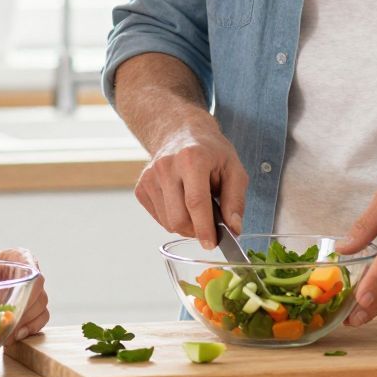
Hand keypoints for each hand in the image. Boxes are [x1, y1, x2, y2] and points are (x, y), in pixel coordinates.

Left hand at [0, 246, 50, 340]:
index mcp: (22, 258)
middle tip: (7, 332)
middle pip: (39, 298)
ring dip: (26, 325)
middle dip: (23, 318)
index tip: (14, 313)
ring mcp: (34, 289)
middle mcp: (32, 273)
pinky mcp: (31, 304)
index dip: (28, 299)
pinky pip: (39, 318)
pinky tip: (15, 336)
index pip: (35, 279)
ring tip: (8, 337)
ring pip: (41, 310)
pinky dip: (29, 329)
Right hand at [134, 116, 247, 249]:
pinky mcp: (141, 188)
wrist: (180, 132)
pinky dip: (173, 219)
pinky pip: (159, 218)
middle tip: (209, 225)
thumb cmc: (210, 151)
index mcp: (192, 159)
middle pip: (178, 218)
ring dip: (186, 225)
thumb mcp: (234, 168)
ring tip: (196, 207)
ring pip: (168, 223)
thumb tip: (233, 228)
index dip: (205, 228)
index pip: (196, 203)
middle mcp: (166, 166)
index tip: (212, 244)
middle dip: (196, 230)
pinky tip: (181, 202)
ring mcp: (149, 177)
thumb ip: (236, 200)